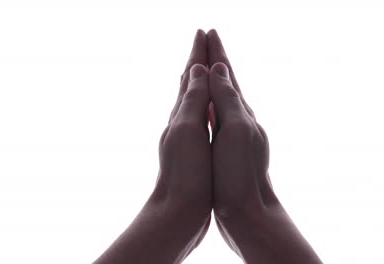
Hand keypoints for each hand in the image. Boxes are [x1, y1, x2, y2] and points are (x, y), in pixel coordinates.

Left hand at [94, 30, 211, 263]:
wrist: (179, 211)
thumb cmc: (186, 173)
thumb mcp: (188, 129)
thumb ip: (194, 99)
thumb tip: (197, 68)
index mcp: (182, 114)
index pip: (191, 74)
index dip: (198, 51)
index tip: (204, 30)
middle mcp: (182, 122)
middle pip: (190, 83)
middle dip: (198, 59)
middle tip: (204, 39)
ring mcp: (187, 137)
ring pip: (193, 100)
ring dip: (199, 81)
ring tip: (202, 68)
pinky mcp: (194, 152)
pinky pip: (199, 119)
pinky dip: (203, 106)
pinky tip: (204, 111)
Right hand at [207, 30, 321, 263]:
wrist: (247, 212)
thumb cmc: (240, 173)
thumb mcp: (236, 129)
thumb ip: (228, 99)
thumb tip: (220, 67)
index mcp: (241, 112)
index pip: (227, 73)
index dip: (217, 51)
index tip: (208, 31)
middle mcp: (239, 121)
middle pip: (226, 82)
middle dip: (216, 59)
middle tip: (207, 38)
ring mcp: (233, 136)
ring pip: (221, 99)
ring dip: (213, 80)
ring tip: (206, 67)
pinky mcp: (226, 151)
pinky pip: (217, 118)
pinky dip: (210, 105)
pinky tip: (208, 109)